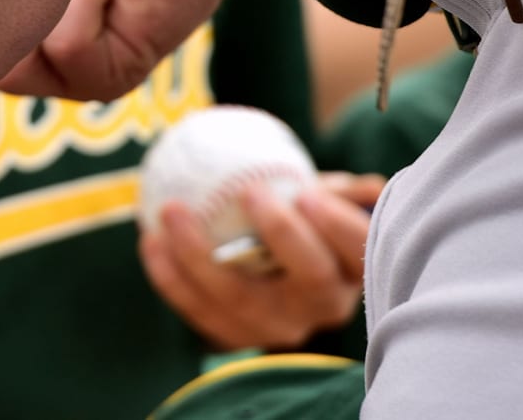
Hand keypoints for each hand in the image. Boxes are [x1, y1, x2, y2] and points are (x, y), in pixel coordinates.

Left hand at [140, 173, 381, 351]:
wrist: (273, 266)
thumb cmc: (307, 223)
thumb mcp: (330, 203)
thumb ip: (345, 192)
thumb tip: (373, 186)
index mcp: (352, 271)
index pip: (357, 250)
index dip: (336, 225)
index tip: (306, 190)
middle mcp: (321, 306)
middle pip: (308, 277)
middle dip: (282, 234)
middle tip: (250, 191)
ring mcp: (276, 327)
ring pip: (240, 298)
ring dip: (200, 254)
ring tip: (172, 210)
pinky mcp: (235, 335)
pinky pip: (198, 310)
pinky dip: (170, 277)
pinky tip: (150, 240)